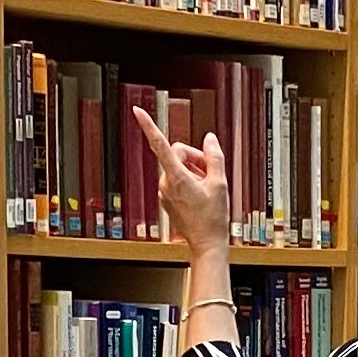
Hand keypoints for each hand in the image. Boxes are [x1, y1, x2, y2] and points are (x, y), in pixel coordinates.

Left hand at [130, 105, 233, 250]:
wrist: (206, 245)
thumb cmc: (212, 219)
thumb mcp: (220, 184)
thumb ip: (214, 157)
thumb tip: (209, 139)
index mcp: (177, 177)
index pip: (159, 144)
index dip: (148, 125)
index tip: (137, 111)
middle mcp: (166, 183)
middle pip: (178, 155)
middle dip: (195, 158)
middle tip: (211, 171)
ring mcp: (165, 192)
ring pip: (178, 168)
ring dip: (194, 171)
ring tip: (208, 188)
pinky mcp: (167, 200)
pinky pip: (177, 181)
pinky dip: (189, 182)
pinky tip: (201, 195)